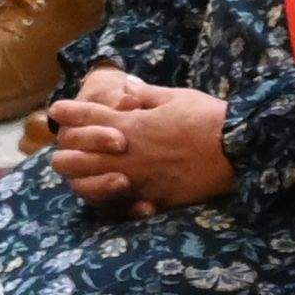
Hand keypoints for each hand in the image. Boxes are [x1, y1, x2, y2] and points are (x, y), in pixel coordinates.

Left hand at [40, 69, 228, 212]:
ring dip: (82, 179)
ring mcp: (136, 178)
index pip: (86, 117)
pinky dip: (114, 201)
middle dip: (65, 152)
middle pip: (71, 158)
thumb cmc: (208, 117)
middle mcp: (126, 153)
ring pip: (87, 186)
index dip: (67, 113)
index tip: (57, 110)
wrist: (237, 148)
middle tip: (70, 147)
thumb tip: (127, 88)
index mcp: (130, 124)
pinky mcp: (152, 198)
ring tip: (86, 173)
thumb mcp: (175, 97)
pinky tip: (117, 194)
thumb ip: (146, 96)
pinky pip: (120, 206)